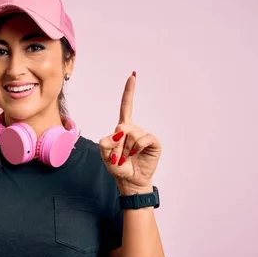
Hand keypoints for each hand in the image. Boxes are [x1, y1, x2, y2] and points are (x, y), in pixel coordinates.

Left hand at [99, 72, 161, 192]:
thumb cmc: (118, 167)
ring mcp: (144, 135)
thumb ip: (105, 144)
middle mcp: (134, 129)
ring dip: (126, 150)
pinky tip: (137, 154)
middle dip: (118, 144)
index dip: (129, 92)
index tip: (133, 76)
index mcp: (122, 128)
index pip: (126, 106)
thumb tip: (118, 134)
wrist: (130, 180)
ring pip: (132, 135)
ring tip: (128, 158)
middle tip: (120, 156)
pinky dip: (136, 148)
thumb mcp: (105, 156)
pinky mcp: (153, 142)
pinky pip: (143, 139)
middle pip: (122, 127)